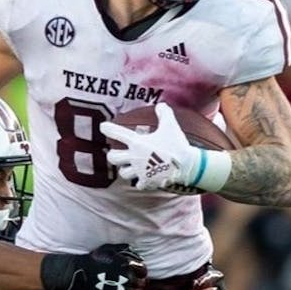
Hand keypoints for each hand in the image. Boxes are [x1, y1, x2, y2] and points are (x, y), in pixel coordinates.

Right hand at [41, 243, 147, 289]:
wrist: (78, 273)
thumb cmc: (92, 259)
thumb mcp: (107, 249)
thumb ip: (121, 249)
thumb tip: (131, 250)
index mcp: (126, 264)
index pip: (143, 270)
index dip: (142, 270)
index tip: (139, 271)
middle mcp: (126, 277)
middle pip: (141, 282)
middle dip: (140, 280)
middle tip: (136, 280)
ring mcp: (120, 289)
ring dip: (134, 289)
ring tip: (130, 286)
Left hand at [101, 103, 229, 192]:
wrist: (187, 165)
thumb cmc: (177, 144)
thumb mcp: (171, 125)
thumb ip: (164, 113)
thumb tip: (161, 104)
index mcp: (137, 142)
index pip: (117, 133)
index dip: (108, 128)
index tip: (103, 126)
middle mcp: (135, 157)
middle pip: (113, 158)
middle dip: (112, 155)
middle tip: (116, 153)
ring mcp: (140, 171)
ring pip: (123, 173)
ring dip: (125, 170)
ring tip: (129, 167)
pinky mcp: (147, 181)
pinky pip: (138, 184)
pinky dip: (140, 182)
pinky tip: (144, 179)